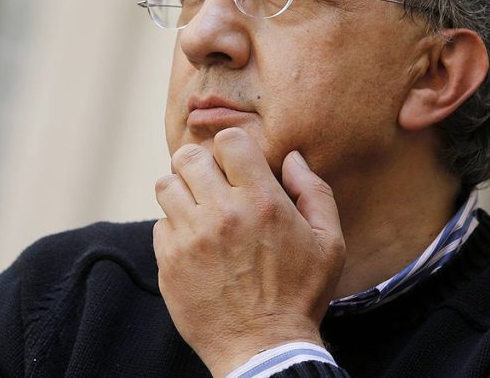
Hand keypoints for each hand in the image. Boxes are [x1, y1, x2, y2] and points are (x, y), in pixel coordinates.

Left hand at [153, 128, 345, 375]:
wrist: (264, 348)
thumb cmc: (300, 295)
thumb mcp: (328, 243)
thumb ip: (314, 192)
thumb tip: (292, 158)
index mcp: (262, 201)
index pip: (228, 140)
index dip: (231, 147)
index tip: (236, 164)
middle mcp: (222, 213)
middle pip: (188, 156)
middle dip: (201, 165)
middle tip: (212, 184)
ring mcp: (191, 237)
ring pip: (166, 185)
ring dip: (182, 192)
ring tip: (199, 210)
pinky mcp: (169, 261)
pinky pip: (161, 225)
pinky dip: (175, 229)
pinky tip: (195, 245)